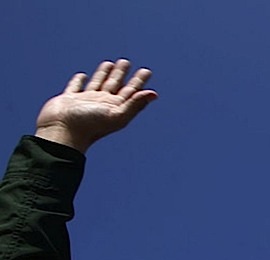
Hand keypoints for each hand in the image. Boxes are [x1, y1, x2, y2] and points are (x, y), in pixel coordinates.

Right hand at [35, 59, 157, 153]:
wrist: (62, 132)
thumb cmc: (90, 125)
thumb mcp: (116, 115)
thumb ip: (135, 104)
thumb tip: (154, 94)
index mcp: (115, 108)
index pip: (131, 92)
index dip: (139, 81)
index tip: (146, 71)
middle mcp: (102, 104)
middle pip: (115, 85)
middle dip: (121, 74)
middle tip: (126, 62)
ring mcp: (86, 101)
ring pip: (97, 83)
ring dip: (104, 74)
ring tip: (109, 63)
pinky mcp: (69, 99)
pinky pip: (76, 87)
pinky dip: (79, 81)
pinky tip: (82, 75)